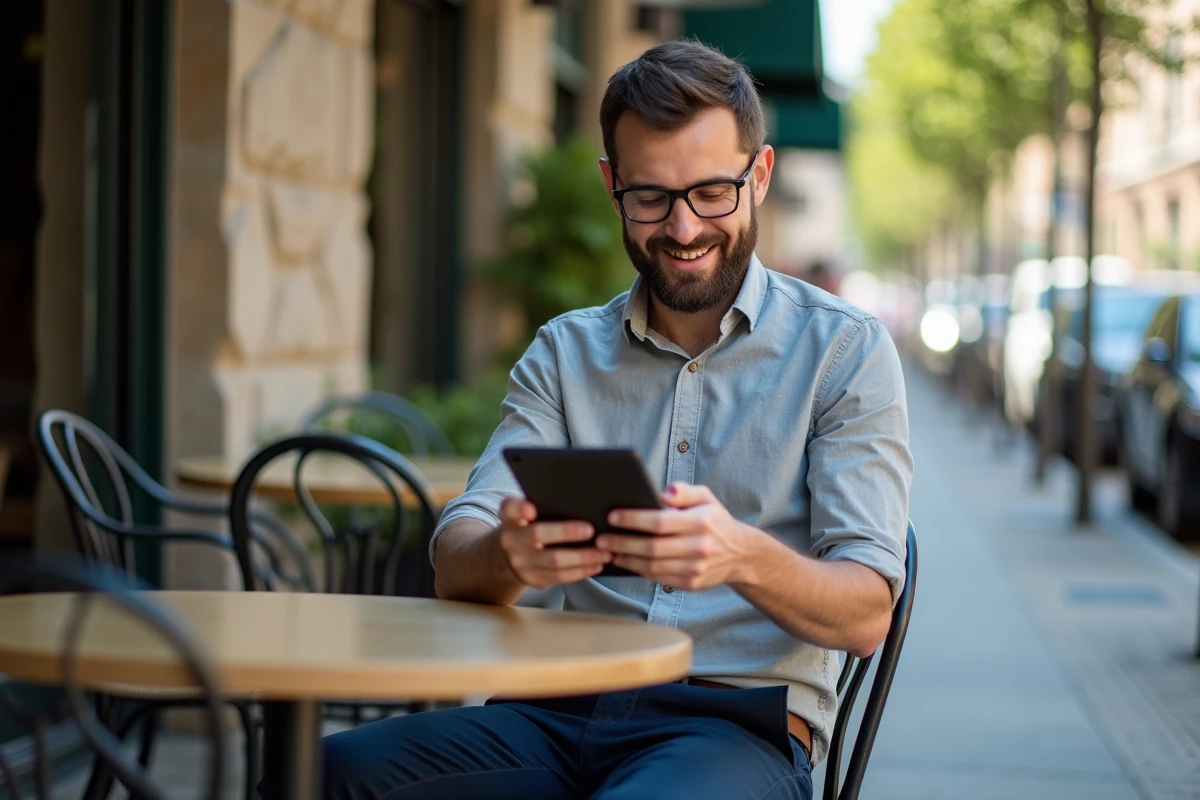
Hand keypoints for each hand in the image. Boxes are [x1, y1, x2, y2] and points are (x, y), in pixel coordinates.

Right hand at [494, 497, 612, 589]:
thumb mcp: (525, 513)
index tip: (531, 508)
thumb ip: (541, 504)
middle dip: (565, 532)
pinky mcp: (533, 579)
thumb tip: (579, 500)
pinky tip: (596, 564)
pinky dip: (581, 571)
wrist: (508, 558)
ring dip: (583, 557)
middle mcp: (511, 540)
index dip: (519, 508)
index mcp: (510, 517)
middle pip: (538, 534)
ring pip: (555, 560)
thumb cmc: (527, 527)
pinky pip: (560, 576)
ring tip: (605, 552)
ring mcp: (521, 562)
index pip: (510, 508)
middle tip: (590, 530)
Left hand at [598, 482, 756, 589]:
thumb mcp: (706, 497)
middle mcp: (699, 547)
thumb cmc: (715, 521)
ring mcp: (695, 568)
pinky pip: (659, 577)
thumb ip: (685, 491)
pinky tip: (626, 561)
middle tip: (601, 538)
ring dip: (626, 559)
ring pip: (652, 566)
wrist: (741, 554)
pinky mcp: (691, 584)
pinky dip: (639, 570)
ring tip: (608, 550)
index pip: (660, 521)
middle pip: (652, 547)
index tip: (612, 516)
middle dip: (622, 542)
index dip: (633, 519)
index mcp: (701, 522)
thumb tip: (664, 493)